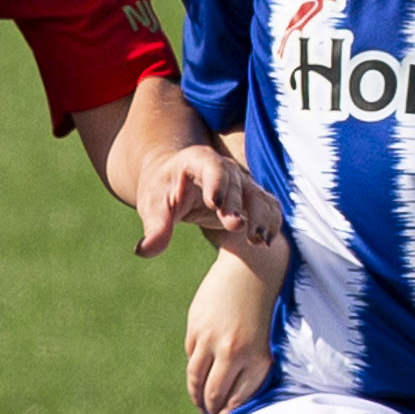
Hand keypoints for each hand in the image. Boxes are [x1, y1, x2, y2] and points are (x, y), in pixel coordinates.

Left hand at [130, 139, 279, 260]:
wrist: (177, 183)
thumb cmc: (162, 192)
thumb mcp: (153, 206)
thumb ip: (154, 227)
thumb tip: (143, 251)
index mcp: (197, 161)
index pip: (211, 166)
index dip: (216, 182)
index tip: (215, 203)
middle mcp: (225, 169)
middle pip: (236, 183)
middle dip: (236, 204)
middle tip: (234, 225)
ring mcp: (242, 183)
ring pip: (258, 196)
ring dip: (260, 217)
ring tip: (258, 240)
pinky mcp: (252, 199)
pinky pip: (269, 207)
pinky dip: (271, 222)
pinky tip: (266, 242)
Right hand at [185, 245, 278, 413]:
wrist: (253, 268)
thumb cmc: (265, 308)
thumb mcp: (266, 343)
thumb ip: (251, 369)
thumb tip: (229, 399)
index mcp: (258, 359)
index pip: (237, 399)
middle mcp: (234, 353)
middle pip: (214, 394)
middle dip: (210, 409)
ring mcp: (212, 340)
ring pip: (196, 379)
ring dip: (197, 394)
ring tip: (200, 401)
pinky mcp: (196, 327)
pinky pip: (191, 356)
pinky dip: (195, 366)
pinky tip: (200, 371)